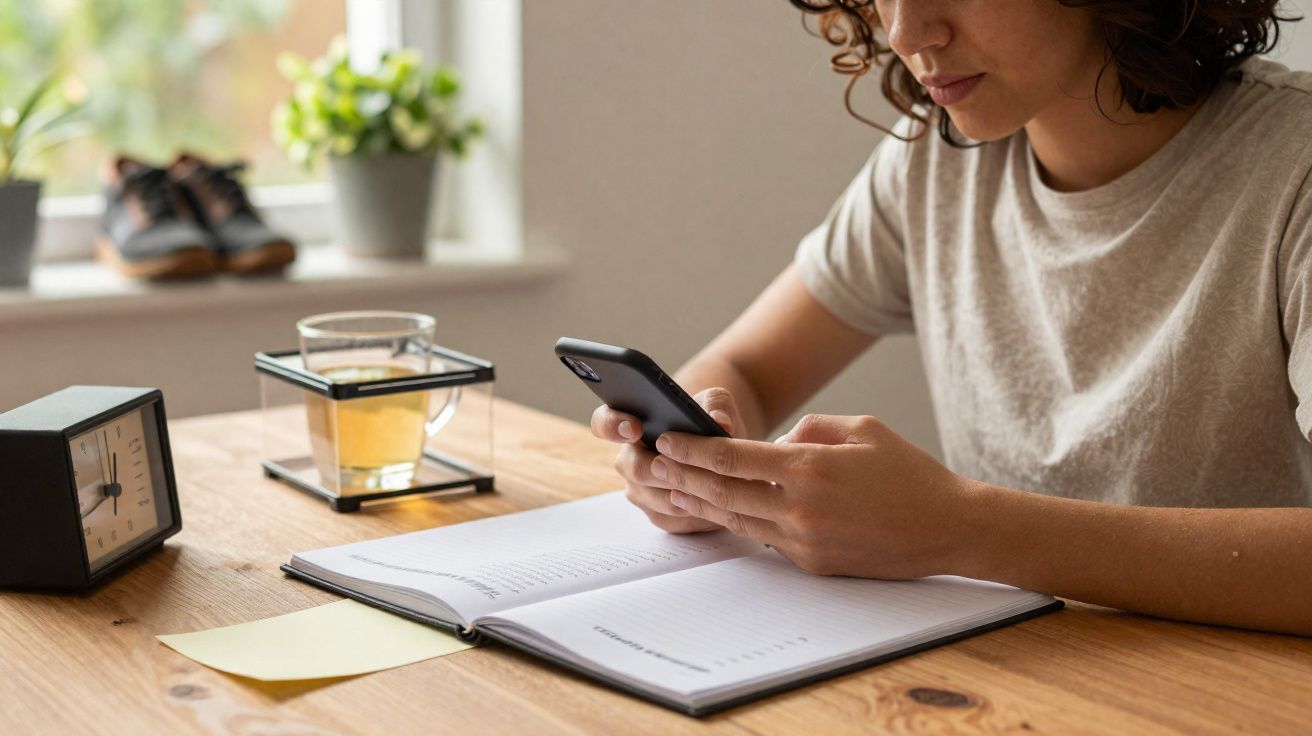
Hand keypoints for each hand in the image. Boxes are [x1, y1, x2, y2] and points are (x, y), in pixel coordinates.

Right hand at [590, 387, 746, 532]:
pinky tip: (714, 500)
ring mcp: (640, 491)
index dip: (613, 426)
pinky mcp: (658, 515)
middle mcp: (628, 460)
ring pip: (656, 498)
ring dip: (685, 491)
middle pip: (635, 468)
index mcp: (629, 426)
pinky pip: (672, 518)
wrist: (718, 454)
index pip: (603, 423)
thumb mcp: (714, 404)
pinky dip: (694, 511)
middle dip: (663, 467)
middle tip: (689, 463)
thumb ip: (716, 404)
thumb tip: (720, 422)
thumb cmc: (707, 422)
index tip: (634, 428)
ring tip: (713, 481)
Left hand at [651, 414, 974, 578]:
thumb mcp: (862, 429)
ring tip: (670, 490)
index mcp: (811, 467)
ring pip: (737, 520)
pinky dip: (738, 522)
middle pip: (724, 491)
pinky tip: (717, 512)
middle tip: (653, 464)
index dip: (695, 448)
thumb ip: (810, 429)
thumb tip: (774, 443)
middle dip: (683, 476)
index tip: (670, 438)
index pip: (734, 457)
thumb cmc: (909, 472)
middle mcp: (801, 507)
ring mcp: (805, 540)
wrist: (948, 528)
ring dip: (699, 504)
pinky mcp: (813, 563)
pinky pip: (766, 539)